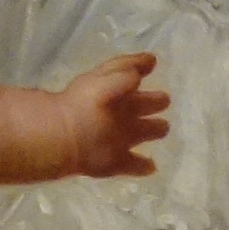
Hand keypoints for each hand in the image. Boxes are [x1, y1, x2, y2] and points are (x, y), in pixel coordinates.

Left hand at [49, 51, 168, 180]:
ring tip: (163, 128)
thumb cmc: (86, 103)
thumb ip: (125, 72)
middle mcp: (120, 113)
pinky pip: (134, 165)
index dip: (140, 68)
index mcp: (117, 92)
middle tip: (164, 99)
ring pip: (143, 133)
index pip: (131, 77)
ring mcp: (119, 139)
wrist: (65, 136)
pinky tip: (152, 166)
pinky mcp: (117, 162)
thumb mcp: (106, 78)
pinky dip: (143, 166)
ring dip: (153, 130)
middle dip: (154, 102)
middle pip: (141, 105)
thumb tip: (141, 72)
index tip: (152, 62)